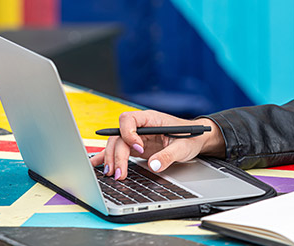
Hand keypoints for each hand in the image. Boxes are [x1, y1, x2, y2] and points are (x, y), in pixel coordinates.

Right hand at [89, 110, 224, 179]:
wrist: (196, 139)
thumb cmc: (191, 137)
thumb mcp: (183, 147)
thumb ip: (168, 156)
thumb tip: (154, 166)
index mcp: (151, 119)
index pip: (129, 119)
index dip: (129, 134)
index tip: (139, 148)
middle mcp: (140, 126)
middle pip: (119, 136)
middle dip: (117, 155)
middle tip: (119, 173)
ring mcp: (137, 137)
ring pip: (116, 144)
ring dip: (111, 159)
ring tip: (111, 175)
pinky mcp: (136, 147)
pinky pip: (119, 151)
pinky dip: (108, 158)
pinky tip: (97, 165)